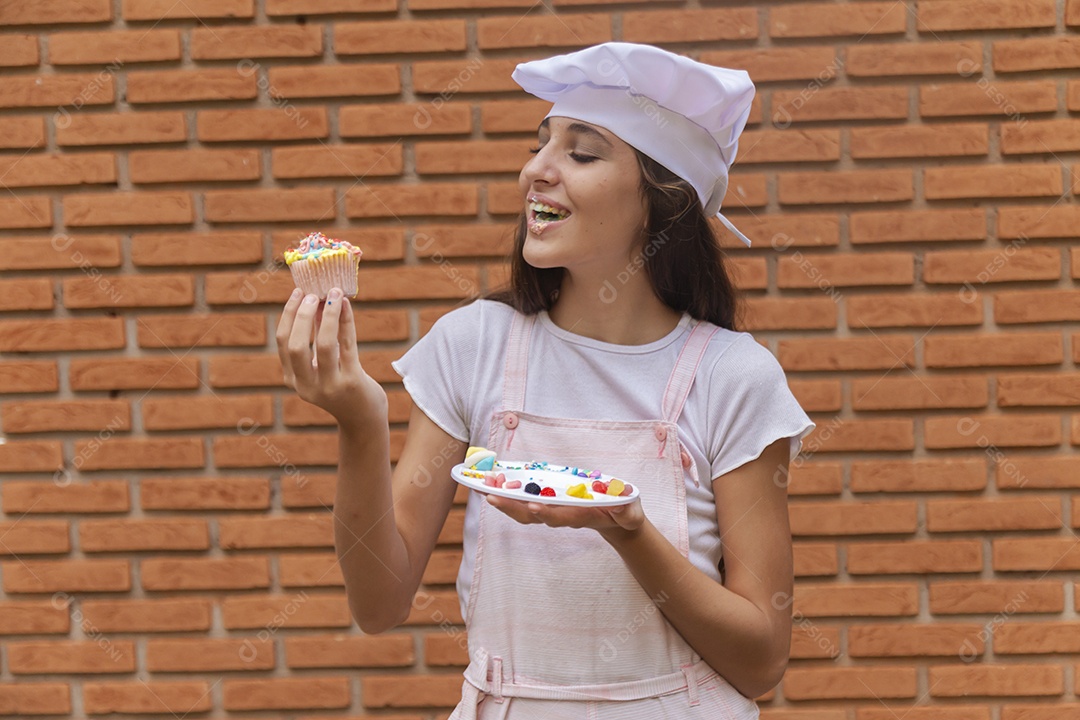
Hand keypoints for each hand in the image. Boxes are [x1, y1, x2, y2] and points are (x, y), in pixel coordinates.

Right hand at [276, 287, 386, 428]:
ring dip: (327, 315)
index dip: (289, 315)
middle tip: (313, 294)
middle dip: (302, 315)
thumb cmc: (342, 386)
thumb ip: (318, 336)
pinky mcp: (352, 382)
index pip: (283, 343)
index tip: (298, 293)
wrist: (363, 418)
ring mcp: (330, 386)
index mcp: (293, 380)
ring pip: (324, 345)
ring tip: (333, 294)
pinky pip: (347, 345)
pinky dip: (345, 322)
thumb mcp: (323, 364)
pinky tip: (347, 305)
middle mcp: (307, 385)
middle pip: (295, 345)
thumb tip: (318, 300)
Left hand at [484, 493, 644, 536]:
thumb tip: (623, 506)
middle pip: (533, 516)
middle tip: (492, 496)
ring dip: (504, 499)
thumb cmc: (623, 514)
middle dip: (512, 507)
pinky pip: (523, 502)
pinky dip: (507, 494)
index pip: (562, 517)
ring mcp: (552, 512)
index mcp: (581, 517)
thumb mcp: (630, 512)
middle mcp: (562, 517)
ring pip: (522, 510)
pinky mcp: (547, 506)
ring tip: (485, 486)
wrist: (616, 522)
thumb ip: (627, 511)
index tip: (535, 507)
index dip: (548, 513)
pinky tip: (493, 484)